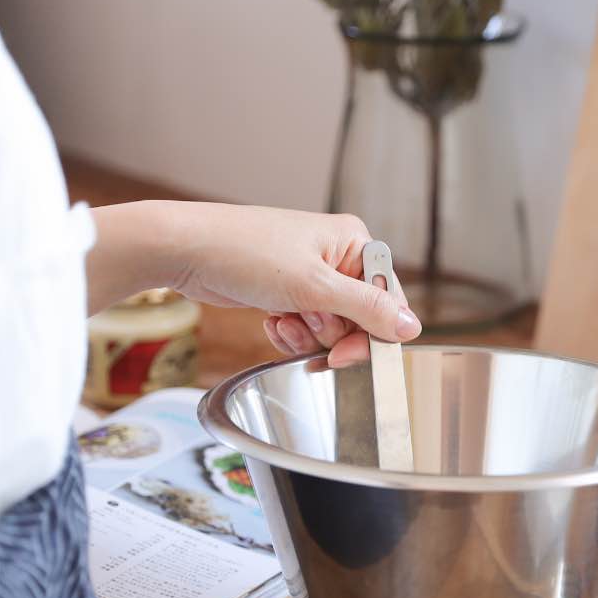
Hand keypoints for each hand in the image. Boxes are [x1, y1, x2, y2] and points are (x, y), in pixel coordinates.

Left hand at [87, 202, 420, 365]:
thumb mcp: (314, 287)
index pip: (386, 300)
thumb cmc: (245, 254)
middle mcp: (337, 256)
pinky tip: (271, 321)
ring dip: (306, 336)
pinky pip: (306, 328)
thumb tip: (412, 328)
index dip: (369, 335)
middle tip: (302, 325)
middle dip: (329, 334)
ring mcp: (311, 275)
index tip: (342, 356)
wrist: (185, 250)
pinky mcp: (287, 291)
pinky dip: (290, 333)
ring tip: (281, 320)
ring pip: (331, 329)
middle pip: (359, 320)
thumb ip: (367, 309)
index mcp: (354, 242)